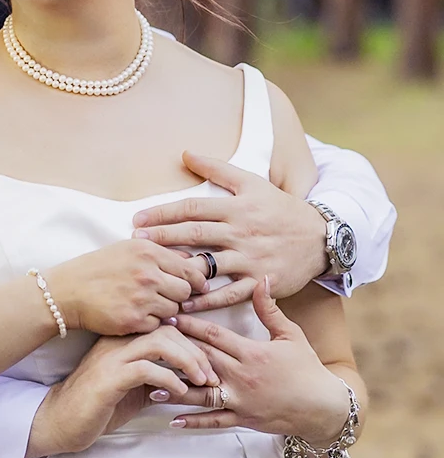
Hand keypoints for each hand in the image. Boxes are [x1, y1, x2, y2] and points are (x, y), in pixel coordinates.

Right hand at [26, 326, 218, 457]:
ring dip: (188, 361)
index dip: (192, 341)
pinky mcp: (109, 378)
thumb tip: (190, 378)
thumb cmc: (98, 405)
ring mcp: (112, 358)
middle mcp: (117, 342)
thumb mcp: (134, 387)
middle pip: (167, 329)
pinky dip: (169, 378)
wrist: (61, 420)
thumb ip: (157, 376)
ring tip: (202, 381)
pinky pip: (146, 368)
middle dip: (196, 350)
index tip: (209, 363)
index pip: (166, 325)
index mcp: (123, 339)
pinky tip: (179, 392)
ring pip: (159, 342)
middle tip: (211, 374)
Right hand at [46, 238, 209, 337]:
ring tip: (145, 306)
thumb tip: (190, 263)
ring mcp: (141, 298)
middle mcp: (147, 273)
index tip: (194, 287)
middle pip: (185, 291)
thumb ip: (158, 254)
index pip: (189, 269)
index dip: (194, 281)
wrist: (67, 291)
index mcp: (148, 252)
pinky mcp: (133, 320)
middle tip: (164, 298)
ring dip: (163, 311)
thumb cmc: (97, 269)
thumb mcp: (127, 250)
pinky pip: (157, 326)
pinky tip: (134, 316)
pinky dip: (149, 323)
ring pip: (173, 310)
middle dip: (177, 296)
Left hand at [131, 151, 328, 311]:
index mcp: (236, 207)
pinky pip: (228, 294)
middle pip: (195, 234)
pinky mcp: (260, 282)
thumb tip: (185, 153)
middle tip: (135, 243)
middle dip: (163, 238)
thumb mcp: (252, 183)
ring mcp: (250, 259)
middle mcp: (241, 232)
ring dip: (179, 270)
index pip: (193, 208)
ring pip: (209, 265)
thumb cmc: (280, 208)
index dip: (163, 213)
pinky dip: (205, 300)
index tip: (138, 220)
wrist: (320, 237)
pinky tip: (183, 304)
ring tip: (153, 274)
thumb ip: (217, 169)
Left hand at [164, 280, 350, 446]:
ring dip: (175, 386)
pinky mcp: (242, 419)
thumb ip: (270, 309)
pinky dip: (193, 420)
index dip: (189, 324)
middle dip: (174, 348)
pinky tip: (171, 418)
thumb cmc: (307, 368)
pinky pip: (214, 421)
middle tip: (148, 340)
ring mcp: (240, 399)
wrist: (325, 407)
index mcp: (251, 352)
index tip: (168, 314)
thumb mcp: (290, 335)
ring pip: (201, 392)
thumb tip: (263, 278)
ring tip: (149, 379)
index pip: (214, 335)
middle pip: (200, 359)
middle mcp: (242, 376)